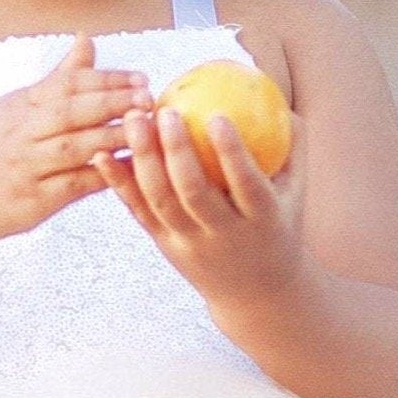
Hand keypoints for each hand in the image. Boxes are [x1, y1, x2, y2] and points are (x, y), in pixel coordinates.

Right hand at [0, 35, 153, 250]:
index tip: (140, 78)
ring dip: (113, 136)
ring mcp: (27, 166)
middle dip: (113, 102)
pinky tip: (130, 169)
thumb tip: (87, 39)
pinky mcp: (35, 198)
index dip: (106, 79)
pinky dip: (103, 175)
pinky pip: (74, 184)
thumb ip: (59, 78)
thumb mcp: (18, 107)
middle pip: (72, 111)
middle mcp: (22, 132)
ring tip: (146, 129)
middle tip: (148, 98)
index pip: (66, 84)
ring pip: (75, 147)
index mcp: (21, 105)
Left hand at [92, 99, 308, 317]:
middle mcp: (224, 236)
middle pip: (195, 193)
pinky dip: (119, 183)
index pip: (247, 185)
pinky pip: (139, 212)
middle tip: (166, 111)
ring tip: (135, 119)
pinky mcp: (165, 246)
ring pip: (161, 201)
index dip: (232, 154)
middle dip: (178, 152)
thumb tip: (282, 102)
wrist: (256, 295)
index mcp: (263, 222)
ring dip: (144, 159)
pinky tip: (102, 154)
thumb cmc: (277, 228)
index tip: (217, 115)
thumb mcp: (295, 196)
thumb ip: (292, 150)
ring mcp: (190, 244)